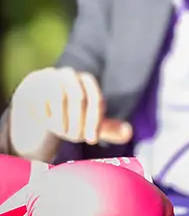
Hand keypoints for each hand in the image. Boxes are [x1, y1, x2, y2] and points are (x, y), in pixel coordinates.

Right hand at [8, 68, 132, 156]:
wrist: (36, 100)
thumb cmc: (67, 113)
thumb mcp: (87, 121)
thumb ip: (107, 128)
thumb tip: (129, 134)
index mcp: (87, 81)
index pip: (96, 100)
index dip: (95, 122)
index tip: (92, 141)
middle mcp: (70, 74)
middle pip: (79, 97)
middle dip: (77, 122)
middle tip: (74, 138)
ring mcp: (50, 76)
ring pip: (59, 98)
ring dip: (60, 120)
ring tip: (60, 131)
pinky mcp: (32, 83)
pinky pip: (39, 101)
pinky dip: (44, 115)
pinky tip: (45, 121)